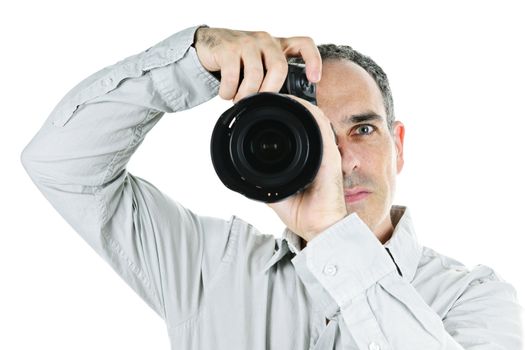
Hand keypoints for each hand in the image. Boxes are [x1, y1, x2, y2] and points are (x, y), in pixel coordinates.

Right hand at [193, 26, 321, 102]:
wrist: (208, 45)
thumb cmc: (238, 60)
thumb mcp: (260, 65)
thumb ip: (272, 77)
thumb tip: (282, 105)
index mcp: (278, 45)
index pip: (304, 44)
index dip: (313, 61)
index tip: (314, 80)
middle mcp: (266, 41)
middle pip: (279, 68)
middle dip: (269, 91)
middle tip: (258, 102)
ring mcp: (247, 42)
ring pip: (255, 75)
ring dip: (246, 95)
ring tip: (238, 100)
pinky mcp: (228, 48)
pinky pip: (233, 76)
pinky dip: (229, 91)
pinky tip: (226, 93)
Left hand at [267, 95, 346, 242]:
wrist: (319, 227)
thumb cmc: (302, 212)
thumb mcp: (275, 193)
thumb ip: (263, 181)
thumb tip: (244, 175)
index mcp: (306, 158)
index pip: (295, 129)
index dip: (281, 114)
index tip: (262, 107)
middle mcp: (317, 151)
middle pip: (303, 118)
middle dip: (285, 105)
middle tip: (265, 97)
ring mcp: (325, 151)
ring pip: (313, 116)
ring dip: (295, 103)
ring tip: (276, 94)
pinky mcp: (330, 156)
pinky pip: (321, 127)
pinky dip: (309, 112)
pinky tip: (295, 103)